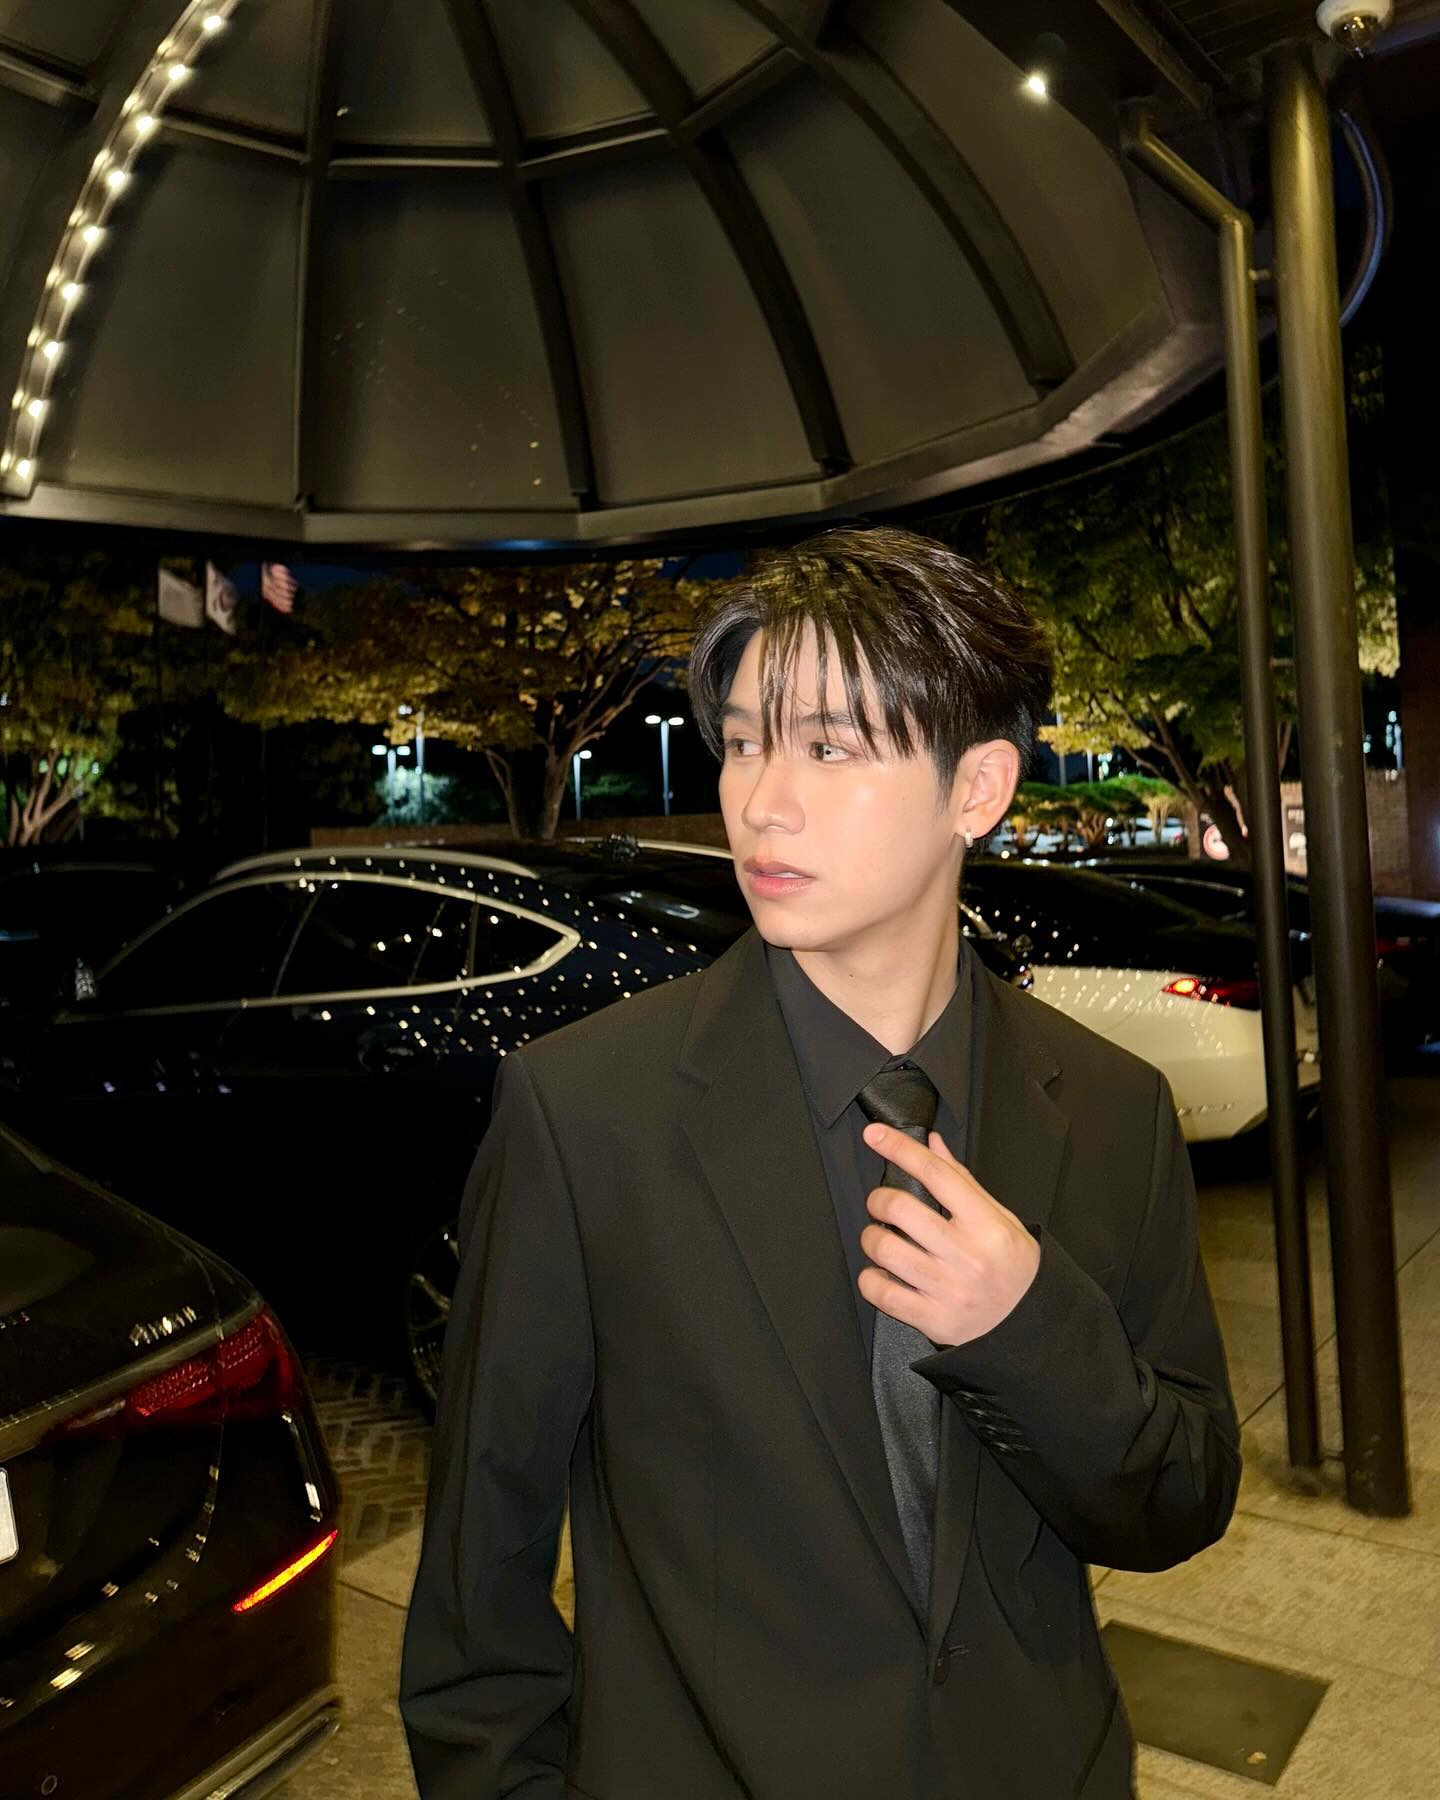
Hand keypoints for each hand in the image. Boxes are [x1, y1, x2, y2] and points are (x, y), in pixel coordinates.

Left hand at [858, 1124, 1040, 1348]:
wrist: (1030, 1327)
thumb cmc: (1015, 1268)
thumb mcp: (1001, 1219)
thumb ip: (963, 1181)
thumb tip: (932, 1144)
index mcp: (986, 1225)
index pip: (935, 1174)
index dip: (899, 1148)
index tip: (875, 1135)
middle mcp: (967, 1256)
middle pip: (900, 1208)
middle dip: (878, 1200)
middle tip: (881, 1204)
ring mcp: (949, 1290)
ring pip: (884, 1249)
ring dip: (872, 1238)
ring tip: (881, 1239)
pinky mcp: (933, 1320)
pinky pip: (881, 1293)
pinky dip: (870, 1279)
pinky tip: (881, 1274)